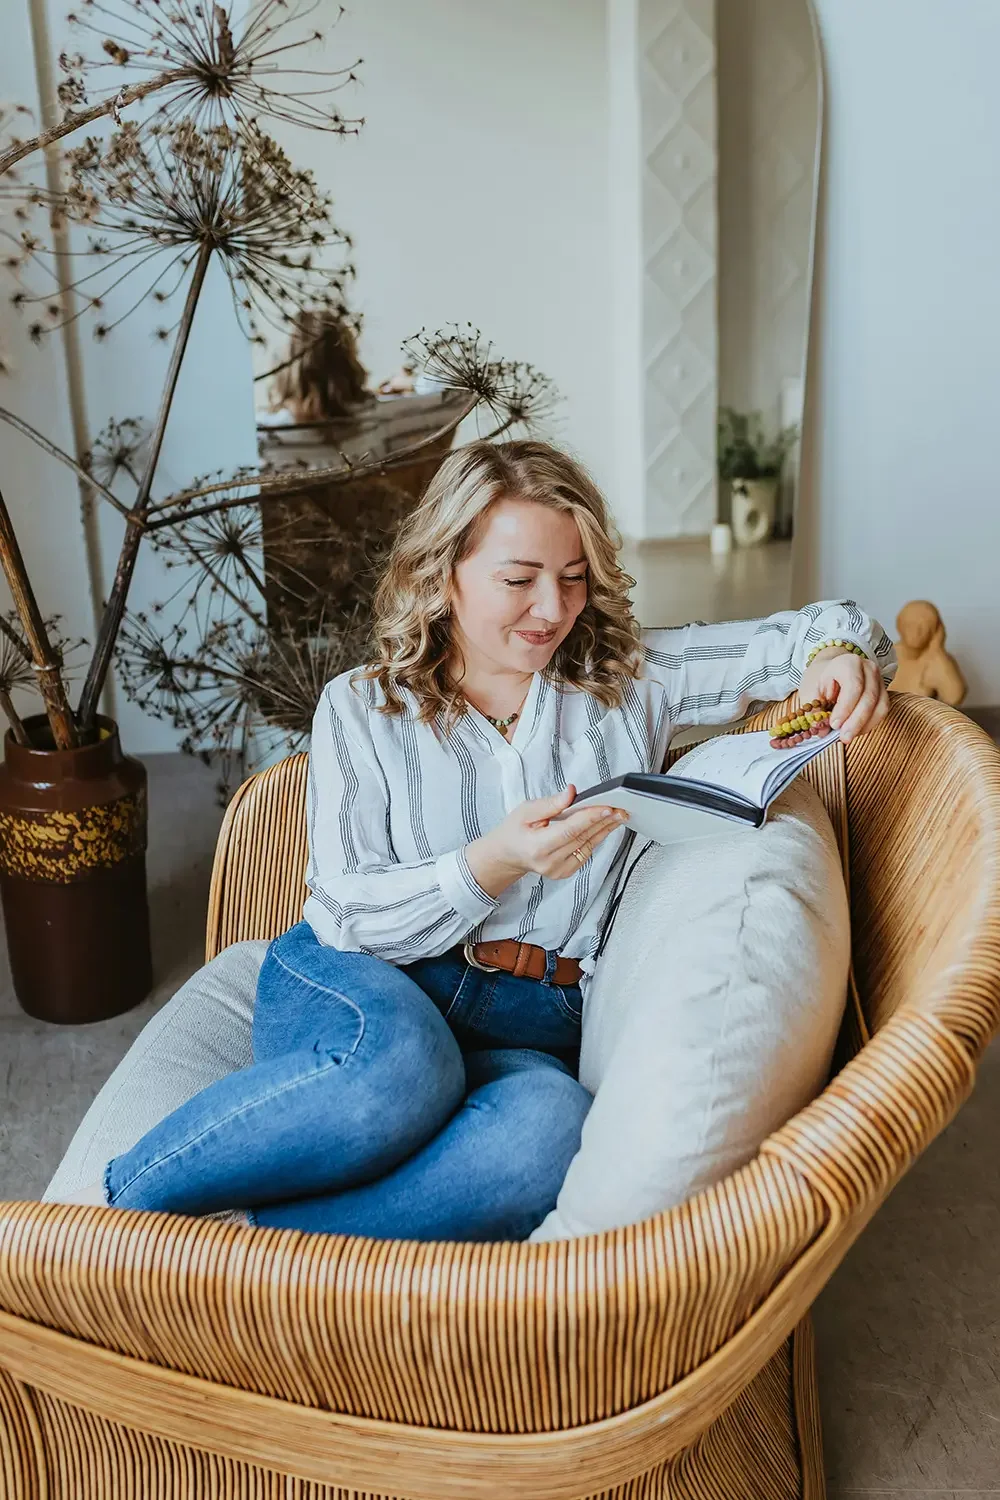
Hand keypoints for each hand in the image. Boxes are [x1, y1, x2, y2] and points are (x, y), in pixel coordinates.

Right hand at [466, 786, 628, 893]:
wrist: (508, 854)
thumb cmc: (514, 831)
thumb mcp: (525, 811)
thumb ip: (550, 803)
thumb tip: (571, 793)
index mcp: (538, 846)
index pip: (570, 830)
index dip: (591, 818)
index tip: (607, 807)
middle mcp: (550, 862)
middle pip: (583, 838)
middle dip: (604, 821)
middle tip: (620, 807)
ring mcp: (559, 870)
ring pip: (589, 846)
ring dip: (605, 829)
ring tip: (618, 815)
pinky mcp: (566, 872)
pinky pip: (586, 853)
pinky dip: (596, 838)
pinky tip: (605, 826)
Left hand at [798, 651, 889, 743]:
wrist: (831, 670)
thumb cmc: (819, 679)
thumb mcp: (810, 690)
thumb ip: (814, 709)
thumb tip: (822, 730)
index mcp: (848, 663)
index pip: (853, 686)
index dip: (845, 708)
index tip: (834, 724)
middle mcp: (868, 668)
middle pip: (869, 697)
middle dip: (856, 721)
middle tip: (844, 738)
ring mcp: (879, 680)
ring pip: (879, 706)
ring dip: (864, 725)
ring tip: (848, 737)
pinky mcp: (883, 692)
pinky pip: (882, 711)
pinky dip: (870, 724)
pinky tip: (856, 731)